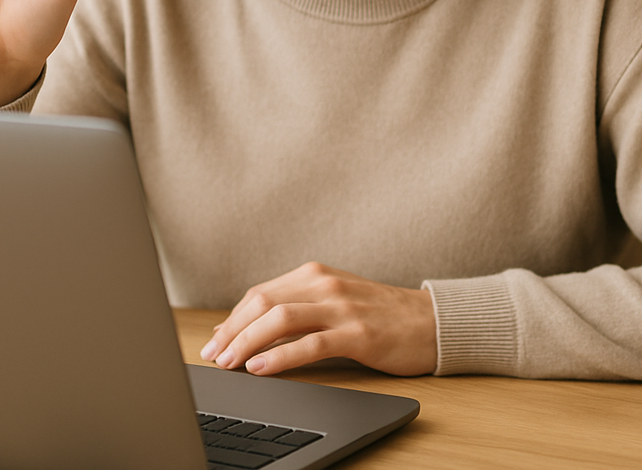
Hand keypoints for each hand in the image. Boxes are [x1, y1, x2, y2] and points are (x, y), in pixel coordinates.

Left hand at [199, 262, 436, 376]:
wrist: (430, 322)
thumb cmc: (378, 315)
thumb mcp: (334, 301)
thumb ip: (295, 308)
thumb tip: (246, 329)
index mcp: (315, 275)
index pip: (260, 293)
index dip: (232, 318)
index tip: (213, 341)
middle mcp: (324, 284)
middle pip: (263, 302)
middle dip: (231, 330)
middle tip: (212, 356)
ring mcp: (341, 307)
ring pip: (280, 319)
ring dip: (247, 341)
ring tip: (228, 363)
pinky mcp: (357, 333)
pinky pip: (310, 343)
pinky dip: (280, 356)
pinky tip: (260, 367)